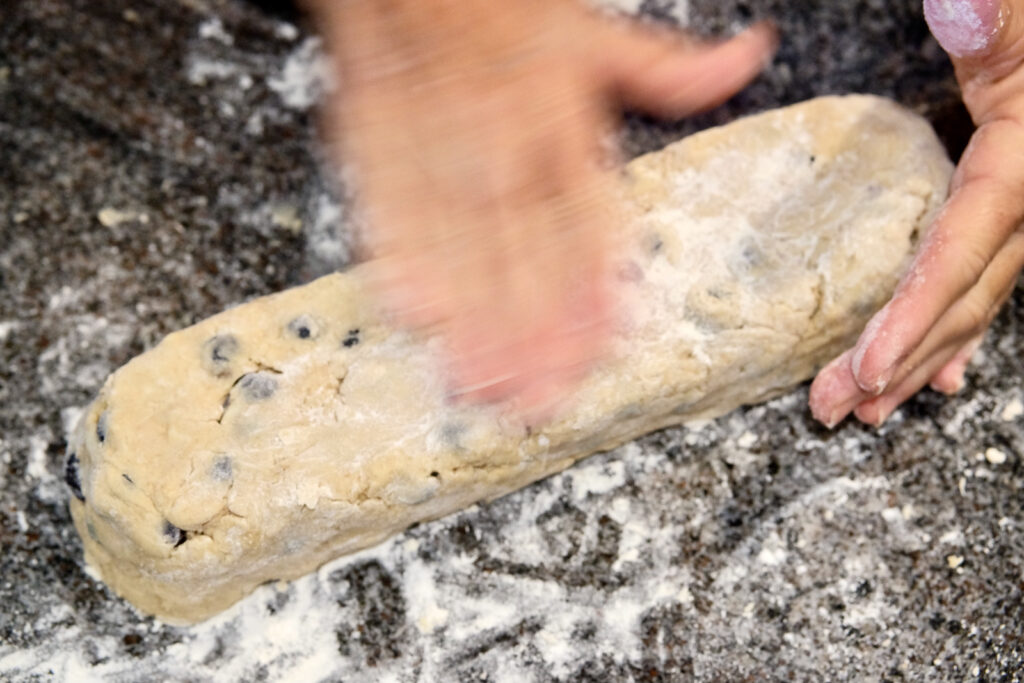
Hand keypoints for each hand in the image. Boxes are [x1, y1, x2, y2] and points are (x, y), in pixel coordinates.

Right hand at [311, 0, 775, 419]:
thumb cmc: (505, 15)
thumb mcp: (596, 35)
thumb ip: (670, 69)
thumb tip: (748, 55)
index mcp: (562, 128)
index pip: (585, 230)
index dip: (592, 298)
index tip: (599, 353)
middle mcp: (504, 152)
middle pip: (524, 262)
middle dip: (532, 340)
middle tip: (538, 403)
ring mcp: (439, 160)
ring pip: (463, 257)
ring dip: (475, 328)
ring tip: (487, 388)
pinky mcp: (381, 160)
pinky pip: (391, 222)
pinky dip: (402, 270)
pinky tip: (416, 319)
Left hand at [810, 0, 1023, 427]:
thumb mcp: (1015, 14)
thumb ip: (997, 22)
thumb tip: (966, 9)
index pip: (966, 252)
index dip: (916, 314)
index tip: (865, 366)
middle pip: (963, 297)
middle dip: (900, 361)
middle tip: (836, 409)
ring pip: (971, 306)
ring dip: (918, 363)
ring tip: (866, 410)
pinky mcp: (1010, 214)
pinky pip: (981, 287)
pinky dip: (953, 336)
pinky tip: (933, 379)